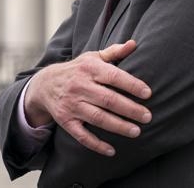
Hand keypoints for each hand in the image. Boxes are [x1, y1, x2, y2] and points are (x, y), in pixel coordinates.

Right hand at [24, 39, 152, 155]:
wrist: (45, 84)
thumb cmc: (78, 69)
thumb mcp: (93, 57)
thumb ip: (114, 52)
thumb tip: (134, 44)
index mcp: (89, 69)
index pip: (114, 76)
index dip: (132, 85)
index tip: (148, 93)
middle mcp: (80, 87)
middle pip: (108, 100)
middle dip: (130, 109)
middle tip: (148, 117)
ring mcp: (72, 105)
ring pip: (97, 118)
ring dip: (118, 126)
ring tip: (136, 131)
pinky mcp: (65, 121)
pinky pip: (81, 135)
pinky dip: (96, 144)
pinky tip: (111, 150)